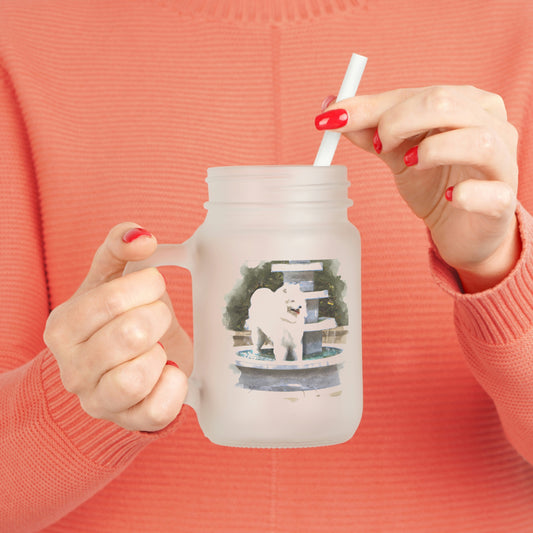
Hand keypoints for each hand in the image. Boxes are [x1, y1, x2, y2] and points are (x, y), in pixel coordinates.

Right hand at [44, 223, 191, 431]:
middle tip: (158, 317)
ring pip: (137, 377)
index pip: (111, 299)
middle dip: (158, 317)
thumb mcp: (110, 279)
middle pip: (130, 335)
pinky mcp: (129, 421)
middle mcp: (72, 369)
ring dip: (161, 353)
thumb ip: (119, 248)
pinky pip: (158, 409)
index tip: (153, 286)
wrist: (119, 367)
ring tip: (158, 347)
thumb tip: (141, 235)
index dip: (146, 286)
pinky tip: (168, 370)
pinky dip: (174, 385)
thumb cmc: (115, 320)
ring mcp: (98, 400)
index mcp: (63, 327)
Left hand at [316, 86, 520, 291]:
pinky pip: (491, 192)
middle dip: (398, 121)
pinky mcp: (503, 201)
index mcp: (465, 103)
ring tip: (409, 165)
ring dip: (432, 151)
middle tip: (378, 146)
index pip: (416, 94)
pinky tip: (450, 198)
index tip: (332, 119)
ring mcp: (502, 162)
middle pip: (445, 104)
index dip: (372, 106)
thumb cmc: (435, 183)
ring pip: (476, 140)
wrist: (462, 229)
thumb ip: (370, 131)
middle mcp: (490, 124)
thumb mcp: (398, 153)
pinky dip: (466, 194)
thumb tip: (331, 110)